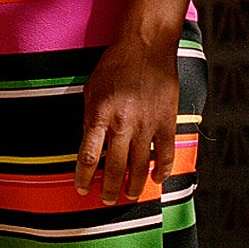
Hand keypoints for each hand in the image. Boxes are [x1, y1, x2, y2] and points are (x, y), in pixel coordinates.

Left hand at [77, 26, 179, 203]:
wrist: (146, 46)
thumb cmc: (114, 66)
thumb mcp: (91, 90)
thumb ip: (90, 119)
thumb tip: (89, 147)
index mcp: (100, 114)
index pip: (88, 156)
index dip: (83, 177)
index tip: (81, 189)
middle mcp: (123, 123)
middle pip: (114, 167)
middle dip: (109, 189)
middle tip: (107, 201)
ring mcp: (147, 123)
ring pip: (140, 165)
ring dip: (134, 185)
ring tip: (128, 196)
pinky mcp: (167, 120)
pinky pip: (165, 153)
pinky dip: (161, 170)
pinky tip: (156, 179)